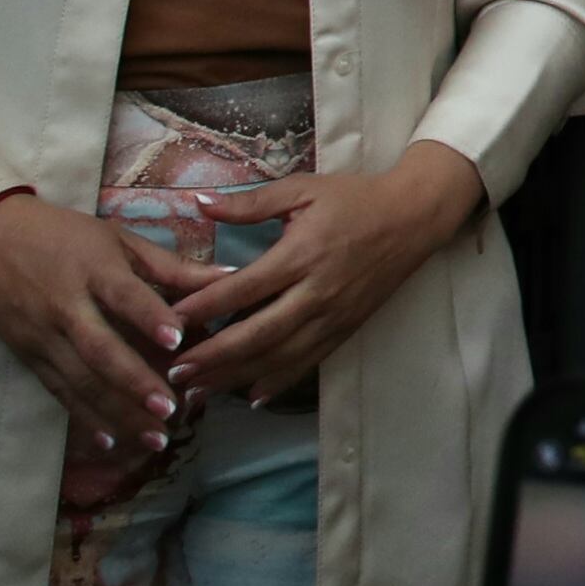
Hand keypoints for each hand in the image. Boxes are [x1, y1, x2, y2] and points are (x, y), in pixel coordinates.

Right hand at [0, 191, 217, 452]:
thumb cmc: (63, 234)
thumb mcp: (116, 238)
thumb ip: (171, 266)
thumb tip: (230, 277)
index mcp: (93, 268)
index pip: (123, 295)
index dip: (149, 318)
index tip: (178, 341)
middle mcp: (66, 305)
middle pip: (100, 349)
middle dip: (135, 383)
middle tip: (171, 411)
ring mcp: (42, 335)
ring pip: (80, 380)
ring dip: (117, 412)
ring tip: (154, 438)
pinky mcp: (27, 356)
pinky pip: (58, 391)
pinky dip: (83, 417)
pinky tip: (110, 440)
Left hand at [169, 143, 486, 407]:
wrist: (415, 217)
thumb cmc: (355, 199)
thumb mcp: (303, 189)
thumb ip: (250, 202)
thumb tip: (199, 204)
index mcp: (302, 253)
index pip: (244, 287)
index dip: (205, 307)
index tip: (170, 321)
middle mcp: (316, 292)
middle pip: (258, 333)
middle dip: (213, 357)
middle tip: (173, 372)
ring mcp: (333, 316)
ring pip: (280, 356)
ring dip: (236, 376)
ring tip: (199, 390)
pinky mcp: (346, 329)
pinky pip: (308, 362)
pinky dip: (278, 382)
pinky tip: (251, 396)